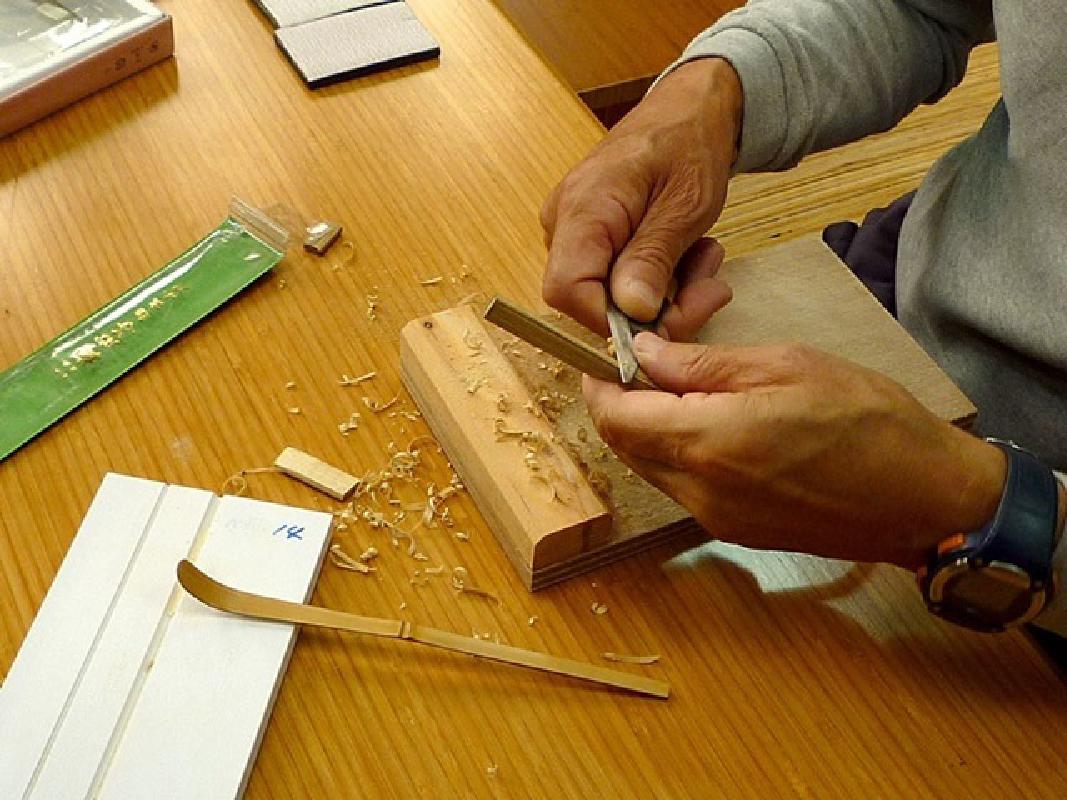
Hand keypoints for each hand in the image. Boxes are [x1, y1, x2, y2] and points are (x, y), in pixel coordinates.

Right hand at [541, 58, 742, 340]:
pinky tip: (687, 255)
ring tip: (704, 259)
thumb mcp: (684, 204)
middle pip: (589, 301)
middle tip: (708, 289)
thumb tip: (631, 311)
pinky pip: (618, 280)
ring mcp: (575, 232)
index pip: (566, 291)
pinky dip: (659, 280)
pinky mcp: (593, 239)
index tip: (664, 319)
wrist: (689, 110)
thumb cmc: (688, 142)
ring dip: (666, 294)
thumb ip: (652, 257)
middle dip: (654, 310)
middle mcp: (565, 223)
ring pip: (609, 297)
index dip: (612, 320)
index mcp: (583, 209)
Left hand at [583, 334, 1007, 567]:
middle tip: (648, 366)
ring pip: (652, 470)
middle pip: (626, 448)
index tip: (607, 357)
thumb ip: (703, 364)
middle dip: (622, 407)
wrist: (927, 499)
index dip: (600, 386)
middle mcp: (700, 491)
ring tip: (687, 390)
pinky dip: (680, 455)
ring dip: (650, 432)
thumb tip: (645, 355)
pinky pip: (684, 489)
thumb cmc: (869, 421)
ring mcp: (717, 518)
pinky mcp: (737, 531)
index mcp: (707, 443)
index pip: (615, 419)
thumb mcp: (786, 366)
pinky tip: (715, 426)